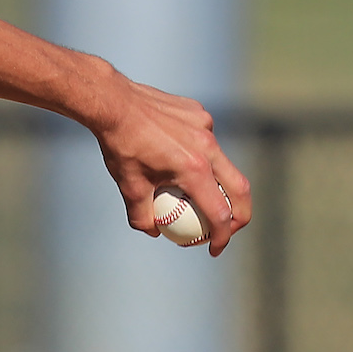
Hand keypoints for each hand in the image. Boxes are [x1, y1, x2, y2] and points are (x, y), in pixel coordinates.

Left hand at [91, 77, 250, 255]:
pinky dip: (199, 154)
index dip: (221, 236)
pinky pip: (207, 139)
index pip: (219, 212)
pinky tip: (175, 155)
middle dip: (239, 215)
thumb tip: (153, 231)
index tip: (213, 249)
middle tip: (226, 228)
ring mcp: (206, 127)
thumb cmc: (119, 145)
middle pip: (239, 189)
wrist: (113, 102)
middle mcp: (208, 147)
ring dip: (218, 182)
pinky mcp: (200, 113)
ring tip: (198, 194)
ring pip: (223, 161)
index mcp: (193, 169)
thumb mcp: (128, 185)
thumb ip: (142, 214)